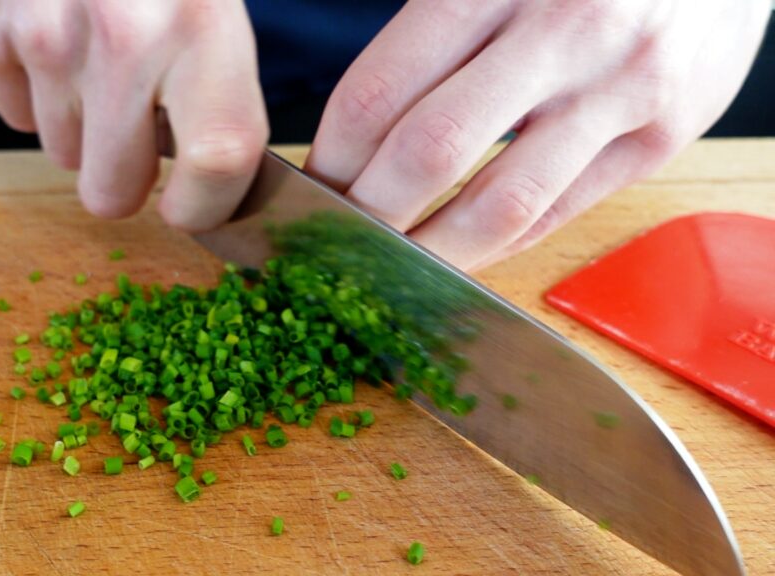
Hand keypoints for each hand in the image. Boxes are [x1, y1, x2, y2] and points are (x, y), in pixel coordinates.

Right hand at [0, 0, 267, 230]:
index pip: (218, 160)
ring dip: (79, 124)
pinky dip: (32, 91)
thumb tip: (221, 187)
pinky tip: (50, 37)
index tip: (195, 207)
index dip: (208, 206)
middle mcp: (122, 33)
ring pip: (59, 157)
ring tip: (93, 54)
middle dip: (123, 173)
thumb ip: (222, 95)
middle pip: (111, 192)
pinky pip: (13, 116)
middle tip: (135, 122)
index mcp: (201, 22)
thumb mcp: (212, 4)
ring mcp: (40, 33)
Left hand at [307, 0, 770, 270]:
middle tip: (337, 242)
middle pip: (429, 153)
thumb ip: (435, 33)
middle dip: (368, 213)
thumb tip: (357, 130)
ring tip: (391, 272)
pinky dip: (499, 245)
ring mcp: (622, 89)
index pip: (380, 93)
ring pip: (501, 203)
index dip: (331, 158)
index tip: (309, 191)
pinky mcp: (664, 135)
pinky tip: (462, 255)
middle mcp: (564, 32)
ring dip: (431, 252)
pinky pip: (560, 212)